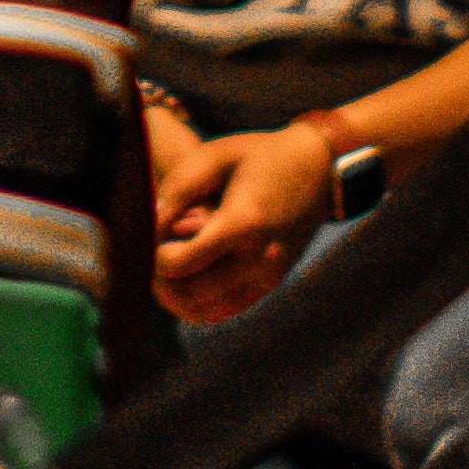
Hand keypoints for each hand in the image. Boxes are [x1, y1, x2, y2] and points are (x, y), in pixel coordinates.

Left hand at [152, 119, 337, 324]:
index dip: (153, 254)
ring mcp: (267, 277)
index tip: (150, 233)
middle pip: (186, 294)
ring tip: (166, 262)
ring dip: (174, 295)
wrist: (320, 170)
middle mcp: (259, 259)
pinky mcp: (269, 285)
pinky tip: (187, 272)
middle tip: (148, 252)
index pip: (180, 264)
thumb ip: (178, 188)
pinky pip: (222, 311)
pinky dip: (196, 301)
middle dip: (158, 278)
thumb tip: (148, 224)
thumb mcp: (216, 156)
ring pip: (202, 311)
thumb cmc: (260, 156)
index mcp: (244, 223)